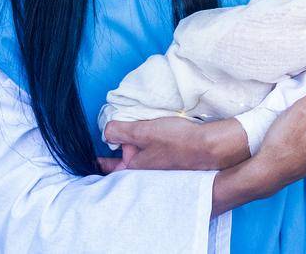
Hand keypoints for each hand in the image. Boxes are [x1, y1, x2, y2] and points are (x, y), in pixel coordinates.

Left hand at [100, 116, 249, 171]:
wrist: (208, 147)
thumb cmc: (177, 141)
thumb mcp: (143, 131)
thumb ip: (121, 131)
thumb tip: (106, 131)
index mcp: (135, 169)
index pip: (112, 167)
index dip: (103, 161)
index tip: (96, 160)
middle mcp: (147, 175)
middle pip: (129, 162)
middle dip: (125, 151)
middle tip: (122, 139)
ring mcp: (160, 172)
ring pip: (144, 160)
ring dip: (142, 150)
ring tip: (143, 135)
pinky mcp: (173, 166)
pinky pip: (157, 159)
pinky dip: (154, 150)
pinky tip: (160, 139)